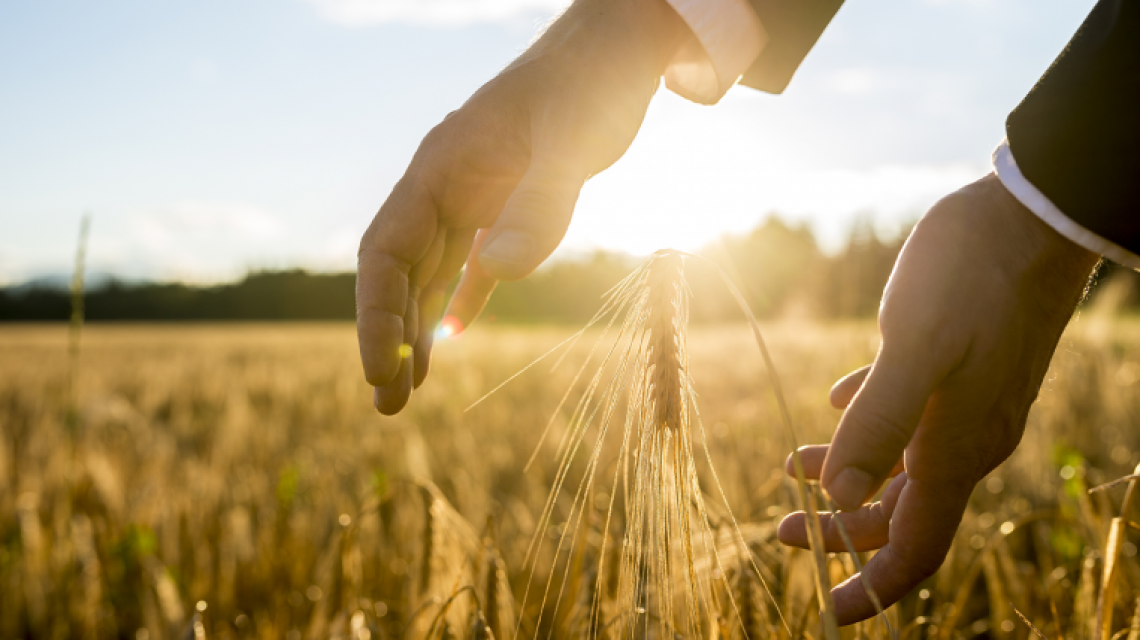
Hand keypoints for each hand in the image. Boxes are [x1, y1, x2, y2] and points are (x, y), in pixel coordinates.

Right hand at [356, 0, 687, 413]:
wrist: (621, 47)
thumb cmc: (594, 81)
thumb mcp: (573, 139)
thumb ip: (540, 202)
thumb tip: (499, 273)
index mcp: (440, 167)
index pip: (385, 250)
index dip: (375, 313)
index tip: (379, 370)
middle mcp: (446, 185)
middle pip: (398, 271)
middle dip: (388, 338)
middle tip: (387, 406)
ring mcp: (474, 195)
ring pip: (429, 274)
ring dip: (416, 330)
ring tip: (407, 390)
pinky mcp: (507, 204)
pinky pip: (470, 263)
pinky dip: (458, 303)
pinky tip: (450, 339)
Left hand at [776, 173, 1098, 623]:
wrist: (1032, 216)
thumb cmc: (972, 275)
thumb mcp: (916, 348)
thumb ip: (878, 423)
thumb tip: (842, 503)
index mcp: (955, 448)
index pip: (915, 546)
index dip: (872, 585)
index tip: (827, 611)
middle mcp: (966, 438)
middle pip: (900, 512)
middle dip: (840, 530)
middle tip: (781, 529)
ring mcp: (967, 403)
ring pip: (901, 463)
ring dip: (847, 472)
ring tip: (793, 465)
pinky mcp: (962, 366)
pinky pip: (908, 415)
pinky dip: (867, 422)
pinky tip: (838, 404)